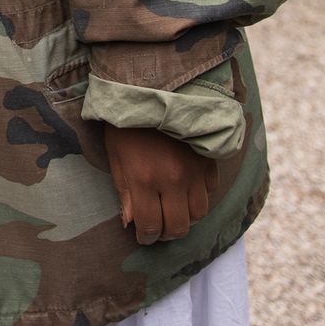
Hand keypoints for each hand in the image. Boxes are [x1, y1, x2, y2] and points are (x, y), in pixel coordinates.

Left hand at [104, 124, 218, 245]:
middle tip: (158, 229)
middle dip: (166, 234)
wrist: (152, 87)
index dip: (146, 237)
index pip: (150, 226)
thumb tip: (130, 222)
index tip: (143, 236)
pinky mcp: (208, 159)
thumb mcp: (115, 157)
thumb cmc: (125, 123)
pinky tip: (186, 188)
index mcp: (144, 180)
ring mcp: (194, 171)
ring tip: (173, 210)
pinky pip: (210, 190)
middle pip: (178, 227)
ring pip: (199, 213)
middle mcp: (172, 180)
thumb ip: (124, 192)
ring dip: (185, 217)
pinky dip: (199, 195)